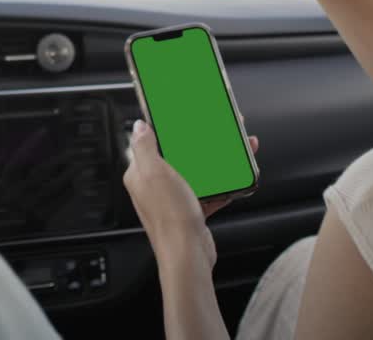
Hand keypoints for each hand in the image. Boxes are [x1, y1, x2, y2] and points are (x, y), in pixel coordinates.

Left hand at [123, 119, 259, 268]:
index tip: (184, 118)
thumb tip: (139, 126)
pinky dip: (221, 184)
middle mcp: (155, 187)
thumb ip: (144, 147)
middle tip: (217, 131)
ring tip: (233, 150)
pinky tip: (233, 176)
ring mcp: (173, 200)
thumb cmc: (170, 217)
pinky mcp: (190, 211)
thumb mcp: (154, 172)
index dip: (168, 129)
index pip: (152, 143)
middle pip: (178, 156)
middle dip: (199, 143)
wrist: (188, 253)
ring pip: (196, 172)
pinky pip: (208, 191)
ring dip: (214, 161)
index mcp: (141, 174)